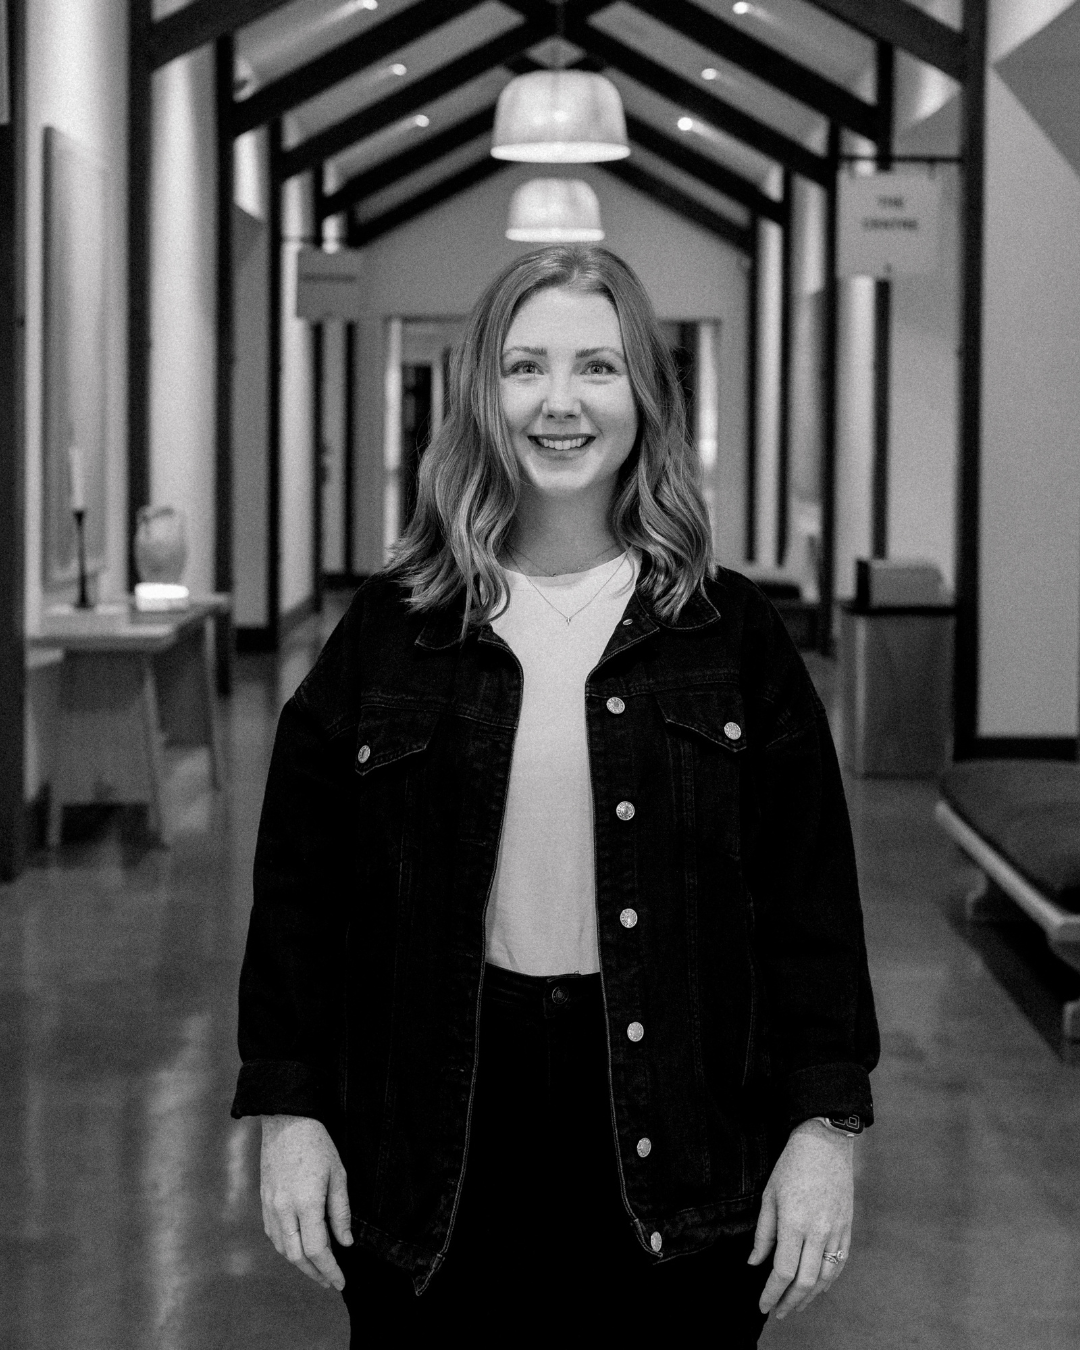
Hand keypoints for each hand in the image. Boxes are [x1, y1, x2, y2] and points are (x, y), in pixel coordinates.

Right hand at [260, 1114, 352, 1291]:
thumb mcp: (338, 1174)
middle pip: (297, 1256)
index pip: (318, 1249)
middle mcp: (284, 1210)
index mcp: (306, 1203)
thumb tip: (345, 1243)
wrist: (285, 1122)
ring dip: (300, 1263)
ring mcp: (271, 1207)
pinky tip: (299, 1248)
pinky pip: (274, 1235)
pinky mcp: (264, 1201)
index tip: (340, 1281)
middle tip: (330, 1280)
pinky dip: (287, 1248)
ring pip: (283, 1248)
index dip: (329, 1269)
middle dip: (315, 1273)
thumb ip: (341, 1212)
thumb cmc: (317, 1144)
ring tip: (317, 1268)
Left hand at [747, 1118, 853, 1319]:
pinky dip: (828, 1281)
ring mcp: (836, 1231)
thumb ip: (763, 1233)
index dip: (771, 1293)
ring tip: (795, 1304)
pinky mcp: (847, 1228)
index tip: (762, 1305)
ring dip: (809, 1297)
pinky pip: (839, 1264)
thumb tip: (754, 1263)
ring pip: (825, 1278)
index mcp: (794, 1222)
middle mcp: (818, 1231)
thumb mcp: (769, 1195)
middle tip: (777, 1312)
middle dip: (789, 1302)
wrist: (825, 1143)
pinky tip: (817, 1288)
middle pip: (805, 1282)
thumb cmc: (791, 1165)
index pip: (783, 1271)